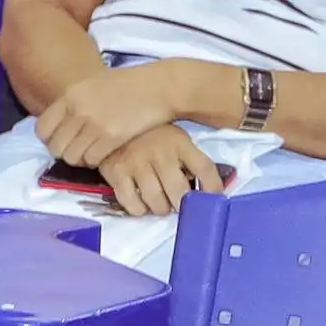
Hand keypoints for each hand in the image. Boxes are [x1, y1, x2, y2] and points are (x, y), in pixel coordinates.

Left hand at [31, 58, 189, 170]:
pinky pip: (91, 160)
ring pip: (71, 157)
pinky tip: (105, 153)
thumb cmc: (128, 84)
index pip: (42, 128)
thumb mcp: (93, 84)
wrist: (159, 87)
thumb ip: (74, 102)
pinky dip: (96, 161)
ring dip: (81, 159)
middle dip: (65, 152)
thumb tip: (59, 122)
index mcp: (71, 95)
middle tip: (78, 149)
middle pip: (55, 147)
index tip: (61, 140)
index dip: (49, 139)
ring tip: (92, 152)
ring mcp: (94, 124)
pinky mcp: (112, 137)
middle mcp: (78, 110)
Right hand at [92, 123, 225, 219]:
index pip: (205, 169)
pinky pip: (133, 205)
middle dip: (182, 203)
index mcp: (179, 142)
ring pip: (157, 203)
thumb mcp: (175, 138)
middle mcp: (160, 153)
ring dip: (161, 208)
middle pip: (180, 193)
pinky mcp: (116, 173)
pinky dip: (139, 209)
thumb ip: (190, 160)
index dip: (214, 189)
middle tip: (178, 201)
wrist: (112, 117)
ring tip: (160, 202)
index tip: (214, 200)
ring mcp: (137, 163)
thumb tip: (207, 189)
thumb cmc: (150, 134)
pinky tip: (140, 200)